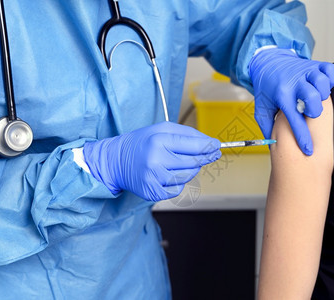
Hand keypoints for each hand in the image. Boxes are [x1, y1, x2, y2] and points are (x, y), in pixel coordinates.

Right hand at [83, 122, 221, 200]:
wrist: (116, 161)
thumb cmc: (143, 143)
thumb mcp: (162, 130)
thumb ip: (187, 135)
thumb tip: (211, 144)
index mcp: (159, 140)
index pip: (194, 145)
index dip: (209, 147)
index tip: (218, 146)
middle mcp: (156, 159)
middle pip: (194, 162)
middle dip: (204, 158)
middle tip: (211, 154)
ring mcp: (154, 178)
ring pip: (188, 176)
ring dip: (190, 169)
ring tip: (178, 162)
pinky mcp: (153, 192)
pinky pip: (178, 188)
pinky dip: (178, 181)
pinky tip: (168, 174)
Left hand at [249, 48, 333, 154]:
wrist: (268, 62)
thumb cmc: (267, 88)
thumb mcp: (261, 108)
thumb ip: (267, 127)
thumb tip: (274, 145)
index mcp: (281, 95)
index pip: (294, 119)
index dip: (302, 137)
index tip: (308, 150)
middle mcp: (294, 82)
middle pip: (312, 97)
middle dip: (314, 110)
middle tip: (309, 112)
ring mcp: (305, 71)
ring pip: (322, 82)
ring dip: (323, 93)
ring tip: (316, 98)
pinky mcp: (314, 65)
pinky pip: (330, 70)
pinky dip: (331, 79)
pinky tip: (324, 86)